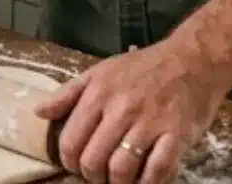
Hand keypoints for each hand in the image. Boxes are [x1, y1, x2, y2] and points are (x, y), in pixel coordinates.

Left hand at [36, 40, 227, 183]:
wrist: (192, 59)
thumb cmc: (142, 68)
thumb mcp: (99, 72)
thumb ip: (67, 94)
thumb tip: (38, 112)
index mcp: (98, 94)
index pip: (71, 140)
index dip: (69, 161)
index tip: (76, 165)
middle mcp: (121, 109)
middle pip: (94, 159)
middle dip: (91, 176)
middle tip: (98, 176)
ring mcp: (150, 123)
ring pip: (122, 169)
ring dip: (117, 183)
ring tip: (118, 180)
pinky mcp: (177, 135)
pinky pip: (158, 171)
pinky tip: (143, 181)